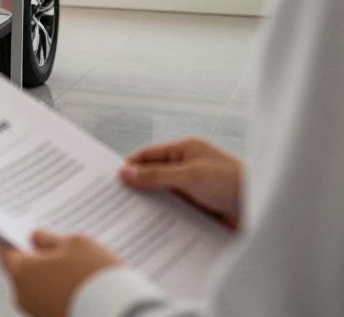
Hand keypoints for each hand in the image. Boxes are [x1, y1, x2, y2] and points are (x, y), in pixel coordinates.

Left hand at [0, 230, 122, 316]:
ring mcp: (38, 313)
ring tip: (78, 267)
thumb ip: (51, 239)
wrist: (121, 313)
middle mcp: (24, 296)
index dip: (14, 239)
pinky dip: (63, 292)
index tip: (23, 233)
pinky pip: (53, 301)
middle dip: (38, 259)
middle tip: (58, 248)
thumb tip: (39, 239)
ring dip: (52, 277)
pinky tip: (82, 285)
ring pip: (39, 288)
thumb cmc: (95, 277)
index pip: (5, 252)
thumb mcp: (76, 243)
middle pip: (23, 271)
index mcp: (21, 272)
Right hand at [120, 136, 243, 227]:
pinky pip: (176, 212)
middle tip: (117, 200)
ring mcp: (195, 189)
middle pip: (154, 176)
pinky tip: (154, 228)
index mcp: (186, 150)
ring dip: (152, 205)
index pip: (149, 155)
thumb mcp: (190, 176)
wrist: (266, 211)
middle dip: (139, 187)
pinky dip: (165, 218)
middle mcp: (189, 168)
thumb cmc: (235, 183)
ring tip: (132, 217)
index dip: (130, 166)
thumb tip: (126, 172)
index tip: (112, 180)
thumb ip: (156, 175)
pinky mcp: (201, 209)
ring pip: (164, 196)